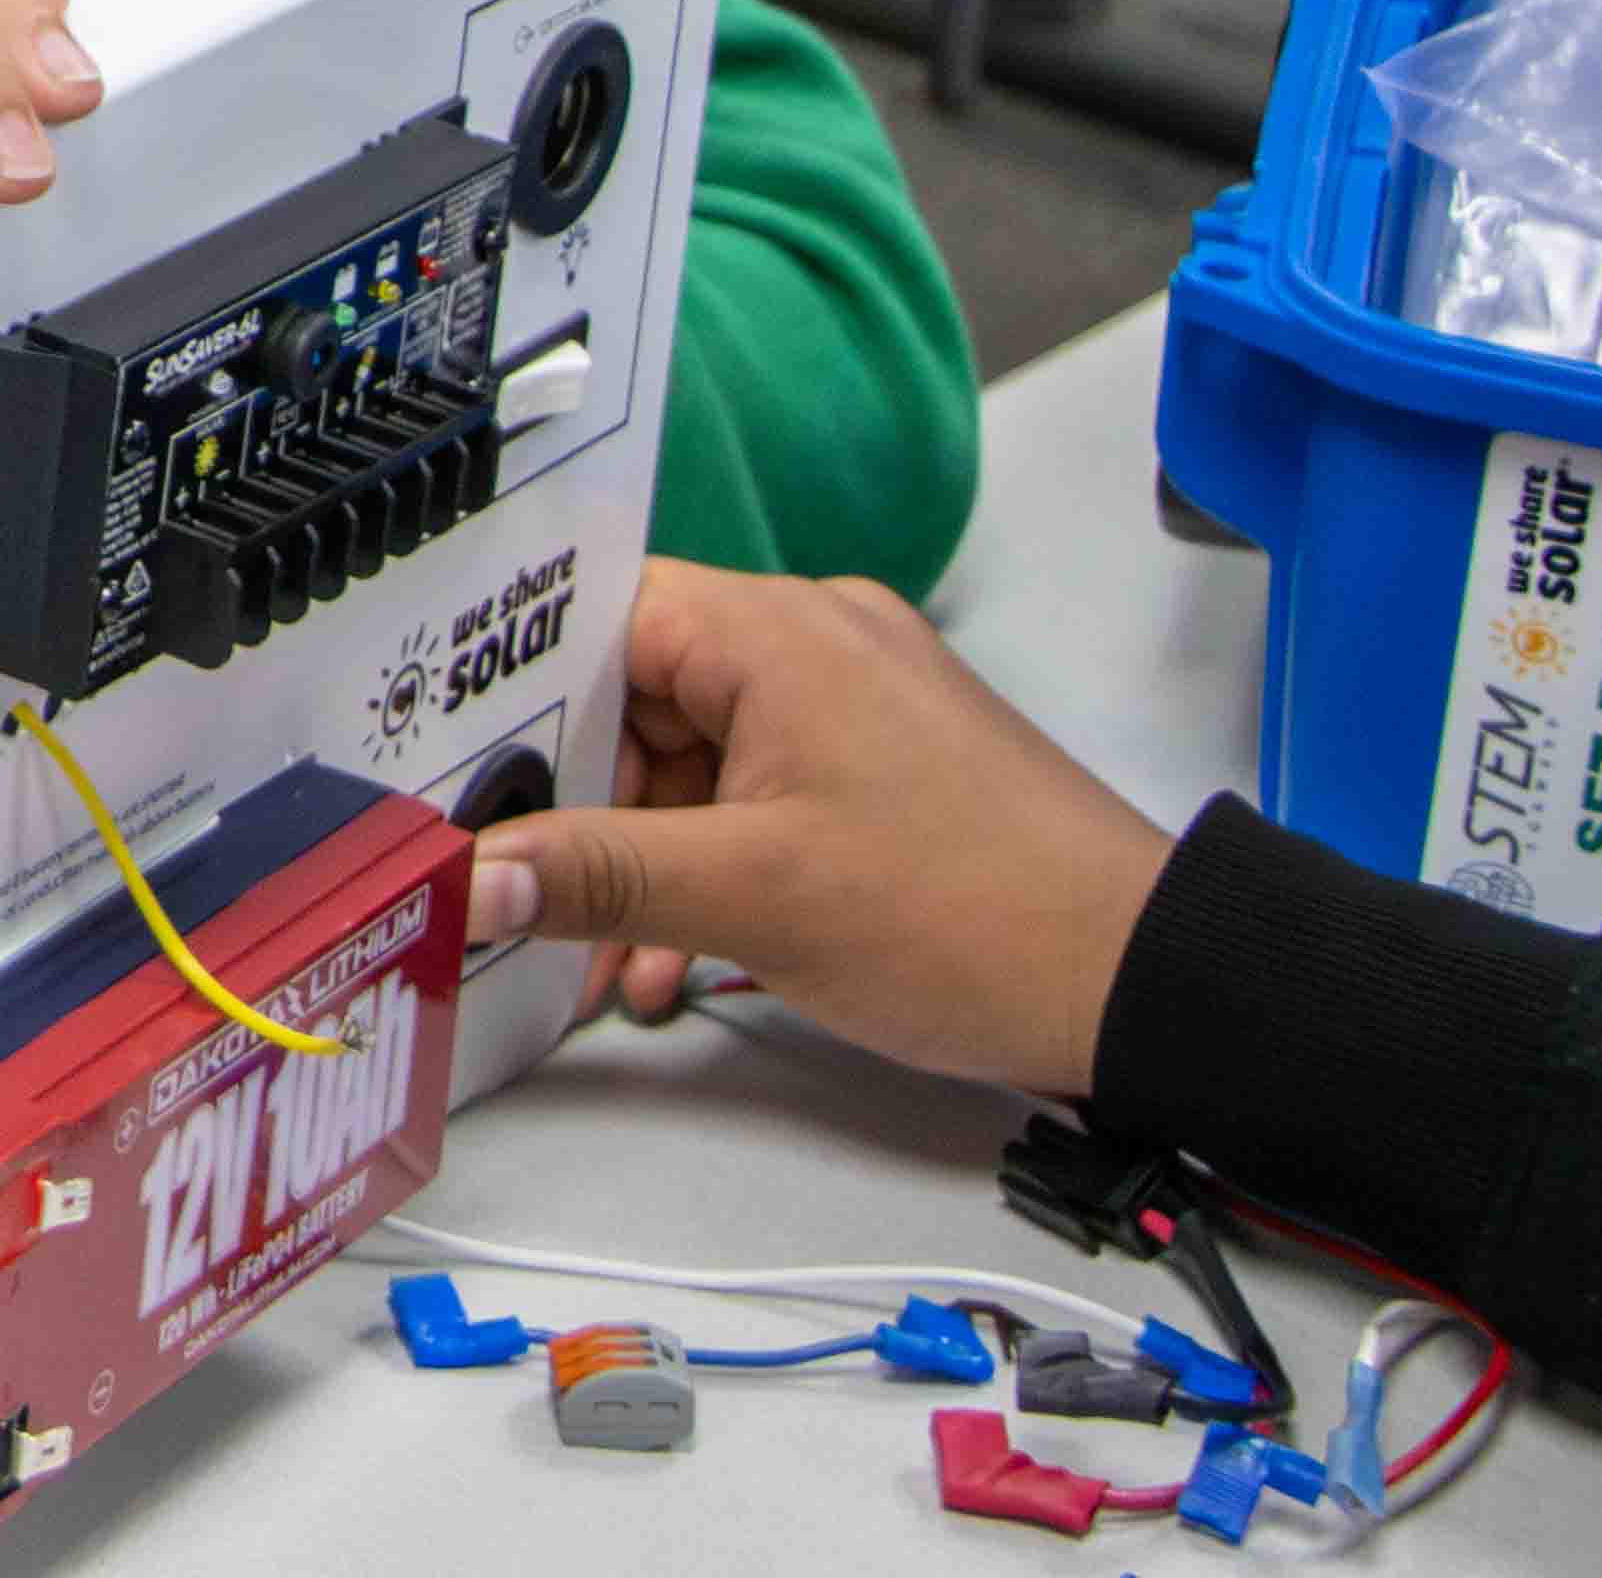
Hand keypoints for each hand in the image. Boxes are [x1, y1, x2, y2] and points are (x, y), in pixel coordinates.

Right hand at [463, 558, 1180, 1098]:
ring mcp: (851, 705)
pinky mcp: (879, 766)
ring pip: (688, 761)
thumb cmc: (974, 915)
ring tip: (615, 960)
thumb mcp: (754, 900)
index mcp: (775, 632)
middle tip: (524, 892)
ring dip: (642, 860)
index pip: (589, 618)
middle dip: (577, 811)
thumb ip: (595, 878)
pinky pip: (751, 794)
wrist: (1148, 984)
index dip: (509, 700)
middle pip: (632, 698)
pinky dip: (711, 869)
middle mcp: (812, 642)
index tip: (452, 777)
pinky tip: (682, 961)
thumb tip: (467, 876)